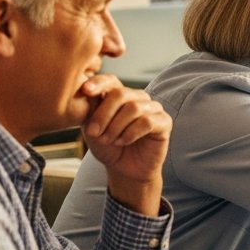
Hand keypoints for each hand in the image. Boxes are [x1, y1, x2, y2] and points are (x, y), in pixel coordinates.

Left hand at [78, 74, 170, 214]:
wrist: (123, 169)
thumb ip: (90, 109)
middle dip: (104, 115)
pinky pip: (147, 121)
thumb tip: (84, 91)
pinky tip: (123, 141)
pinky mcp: (165, 122)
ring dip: (116, 127)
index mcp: (119, 95)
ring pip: (134, 108)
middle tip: (94, 133)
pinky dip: (130, 133)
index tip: (85, 91)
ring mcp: (153, 108)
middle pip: (120, 93)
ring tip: (109, 140)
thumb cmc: (107, 147)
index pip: (111, 80)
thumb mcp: (92, 127)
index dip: (98, 82)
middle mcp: (137, 97)